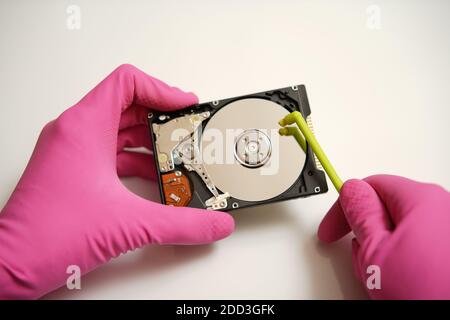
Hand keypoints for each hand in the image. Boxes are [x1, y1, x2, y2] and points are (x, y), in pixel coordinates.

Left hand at [0, 64, 233, 298]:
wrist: (11, 266)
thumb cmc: (48, 236)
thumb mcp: (129, 225)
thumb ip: (182, 225)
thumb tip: (215, 225)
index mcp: (84, 127)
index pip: (127, 83)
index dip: (162, 90)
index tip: (186, 108)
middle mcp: (75, 132)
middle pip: (127, 104)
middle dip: (162, 117)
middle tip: (188, 131)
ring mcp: (72, 150)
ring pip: (119, 128)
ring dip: (150, 139)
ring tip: (177, 155)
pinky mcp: (73, 169)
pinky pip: (110, 151)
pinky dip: (135, 158)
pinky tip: (155, 176)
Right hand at [318, 175, 449, 298]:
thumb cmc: (430, 293)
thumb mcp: (376, 251)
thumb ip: (359, 212)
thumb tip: (351, 191)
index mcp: (421, 199)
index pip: (370, 186)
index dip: (344, 208)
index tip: (332, 229)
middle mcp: (443, 208)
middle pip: (387, 209)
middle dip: (367, 234)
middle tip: (363, 260)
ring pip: (402, 231)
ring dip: (384, 251)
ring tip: (386, 280)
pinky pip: (421, 246)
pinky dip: (405, 260)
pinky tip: (404, 284)